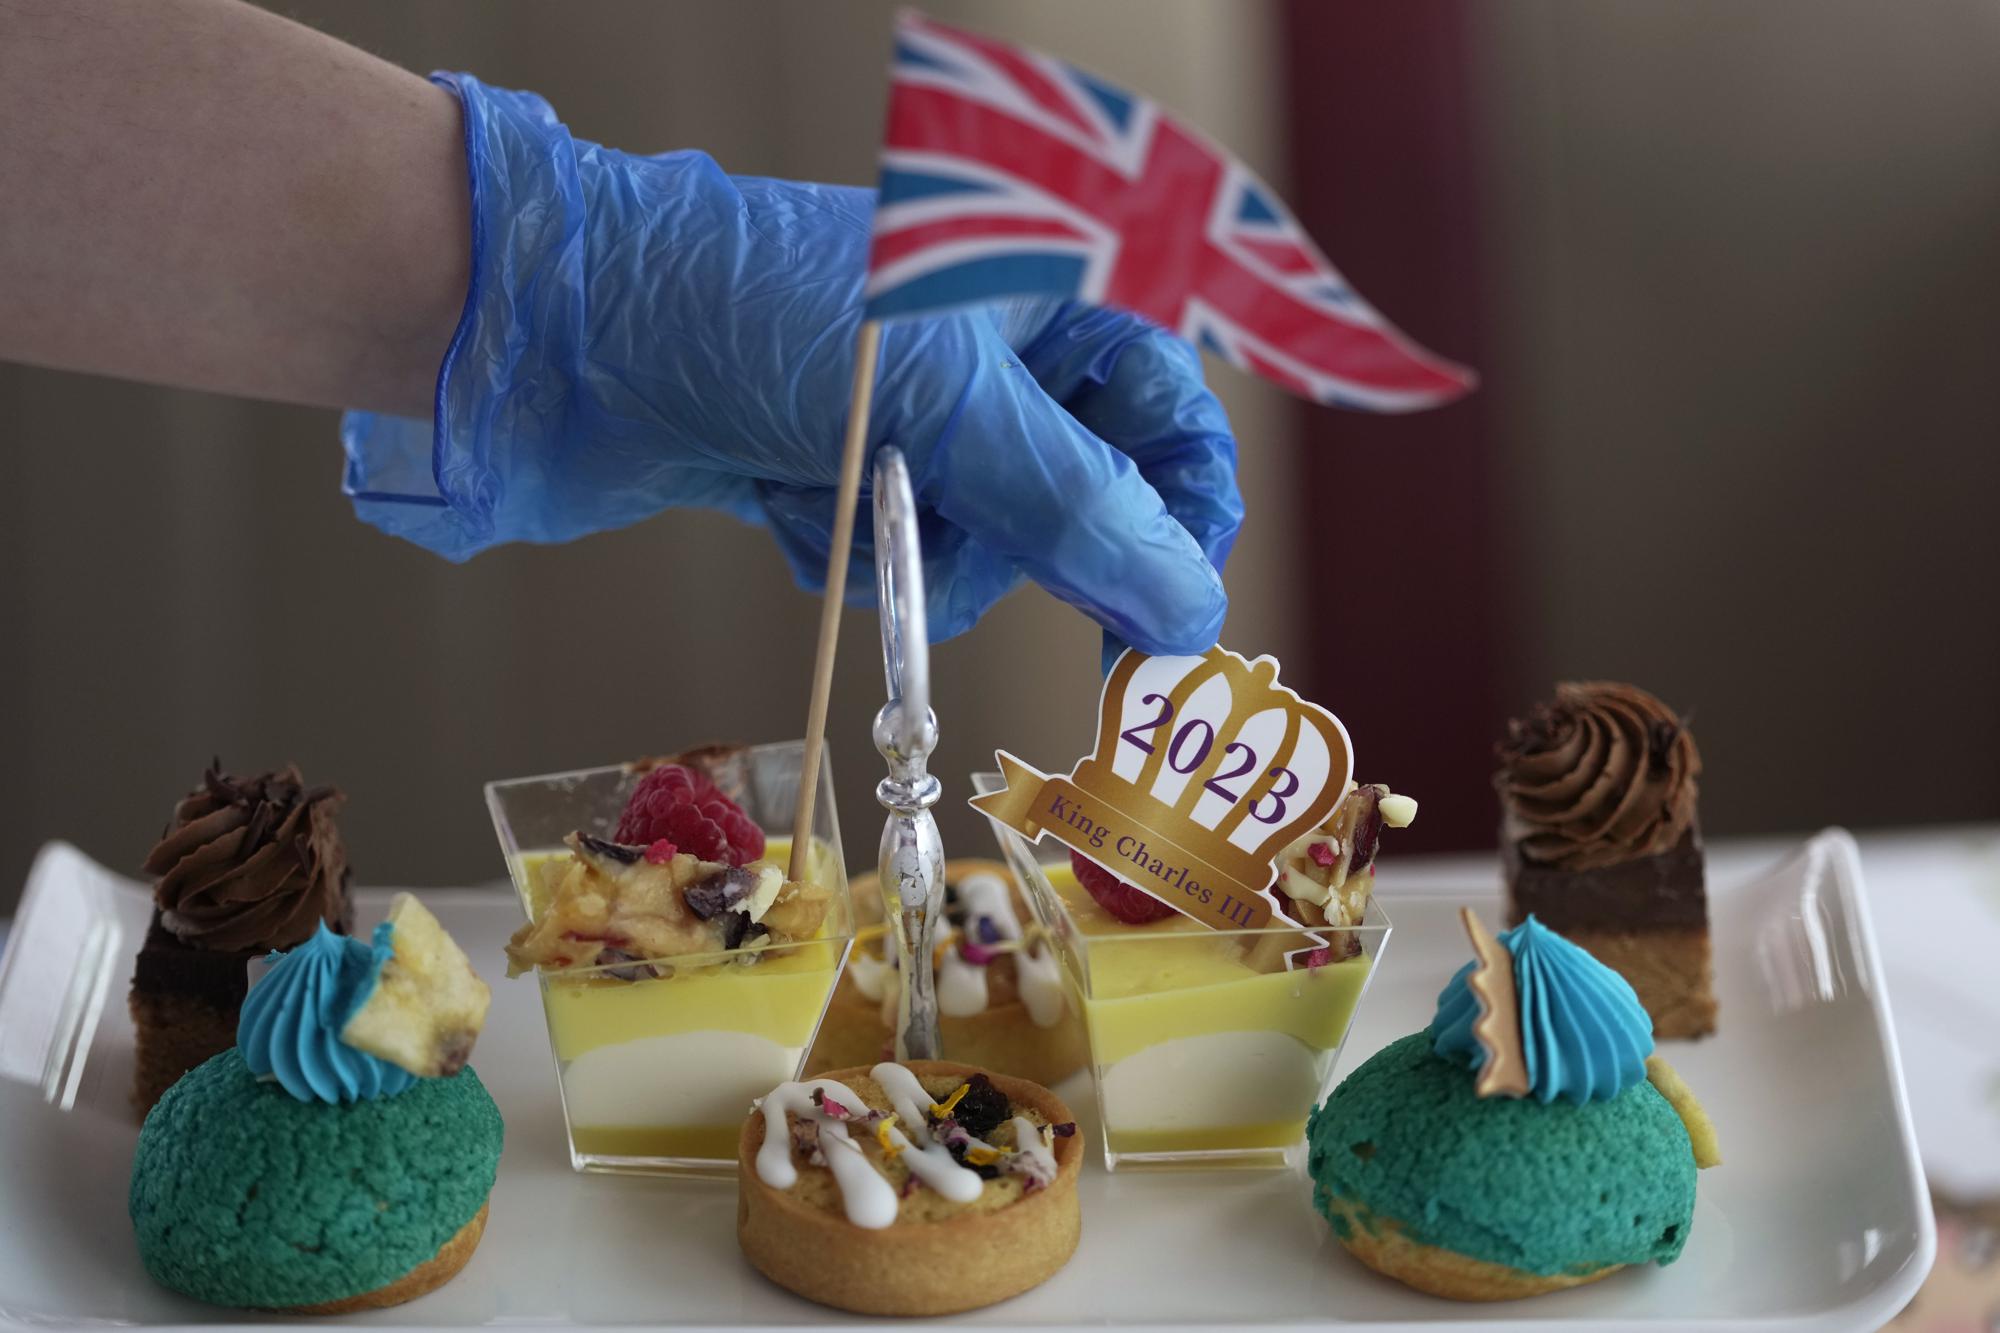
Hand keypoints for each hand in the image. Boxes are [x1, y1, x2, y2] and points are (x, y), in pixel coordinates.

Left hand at [342, 75, 1241, 653]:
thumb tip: (1191, 603)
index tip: (1170, 614)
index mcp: (1042, 292)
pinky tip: (785, 502)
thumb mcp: (945, 403)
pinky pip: (905, 565)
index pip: (1171, 414)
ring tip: (854, 507)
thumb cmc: (746, 311)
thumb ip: (1078, 506)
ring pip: (993, 550)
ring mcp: (912, 426)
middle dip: (1029, 541)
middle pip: (1088, 497)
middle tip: (977, 551)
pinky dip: (855, 559)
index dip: (1183, 514)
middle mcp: (991, 361)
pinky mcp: (842, 483)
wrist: (553, 340)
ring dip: (928, 557)